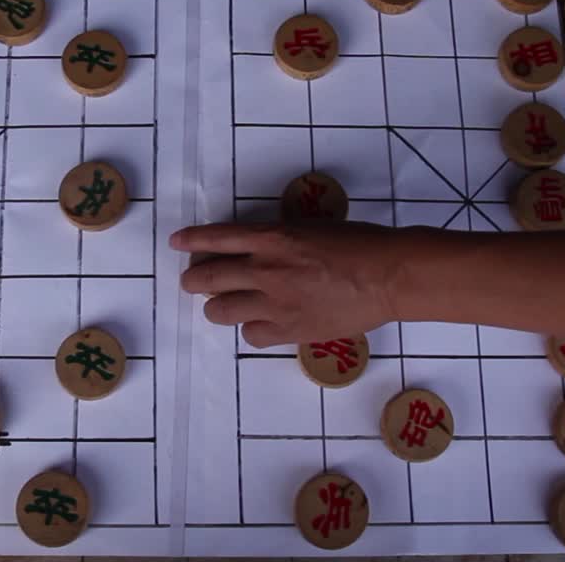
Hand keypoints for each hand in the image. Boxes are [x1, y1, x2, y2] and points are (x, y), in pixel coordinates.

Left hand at [172, 222, 408, 347]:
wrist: (388, 275)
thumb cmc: (359, 245)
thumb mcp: (311, 229)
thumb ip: (279, 240)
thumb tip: (258, 251)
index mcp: (272, 237)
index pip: (218, 237)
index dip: (192, 240)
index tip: (177, 242)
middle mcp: (265, 269)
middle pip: (209, 277)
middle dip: (194, 280)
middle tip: (192, 281)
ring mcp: (274, 302)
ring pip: (221, 310)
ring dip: (216, 307)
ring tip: (221, 307)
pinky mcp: (289, 330)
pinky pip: (251, 335)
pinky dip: (251, 330)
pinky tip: (259, 325)